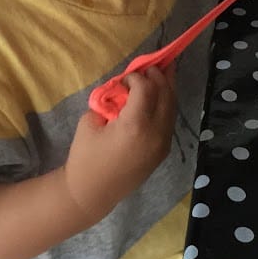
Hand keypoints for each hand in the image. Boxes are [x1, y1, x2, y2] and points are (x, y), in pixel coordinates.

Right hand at [64, 65, 177, 220]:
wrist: (92, 193)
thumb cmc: (85, 157)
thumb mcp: (90, 121)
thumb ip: (109, 101)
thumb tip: (123, 90)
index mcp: (135, 125)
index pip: (145, 88)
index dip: (136, 77)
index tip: (125, 79)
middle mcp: (155, 133)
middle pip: (166, 94)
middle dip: (160, 76)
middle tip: (152, 65)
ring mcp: (162, 144)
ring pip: (172, 107)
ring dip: (167, 88)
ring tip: (161, 74)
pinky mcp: (163, 151)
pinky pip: (170, 120)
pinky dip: (166, 104)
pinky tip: (158, 96)